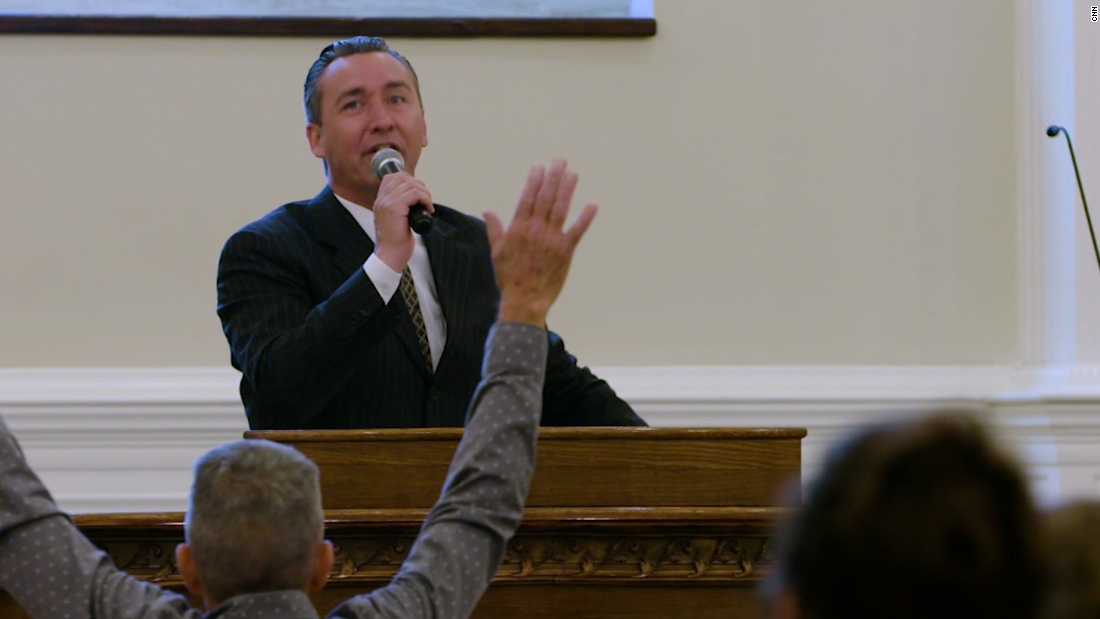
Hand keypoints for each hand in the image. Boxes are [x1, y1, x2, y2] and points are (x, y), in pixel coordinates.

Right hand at [372, 171, 434, 271]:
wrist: (389, 257)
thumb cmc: (396, 242)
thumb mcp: (396, 220)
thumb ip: (400, 207)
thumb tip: (416, 198)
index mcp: (380, 201)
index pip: (392, 177)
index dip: (409, 181)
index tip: (419, 195)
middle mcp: (381, 199)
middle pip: (402, 177)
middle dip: (419, 186)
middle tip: (425, 201)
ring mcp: (386, 203)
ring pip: (410, 184)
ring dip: (424, 193)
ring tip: (427, 206)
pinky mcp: (394, 208)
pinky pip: (414, 193)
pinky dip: (425, 199)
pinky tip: (428, 210)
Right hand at [484, 158, 597, 325]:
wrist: (524, 300)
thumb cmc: (509, 277)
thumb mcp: (497, 251)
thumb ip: (494, 228)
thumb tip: (487, 210)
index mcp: (518, 228)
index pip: (527, 197)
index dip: (534, 180)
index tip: (539, 167)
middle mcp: (535, 230)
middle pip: (545, 197)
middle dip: (553, 176)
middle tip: (560, 160)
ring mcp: (551, 239)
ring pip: (561, 208)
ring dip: (567, 189)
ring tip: (573, 173)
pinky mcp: (565, 251)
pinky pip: (577, 230)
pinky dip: (585, 216)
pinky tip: (593, 204)